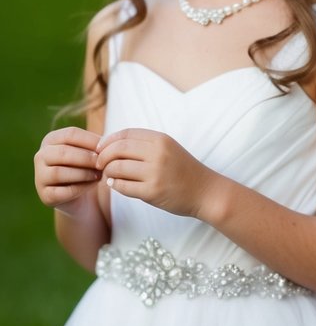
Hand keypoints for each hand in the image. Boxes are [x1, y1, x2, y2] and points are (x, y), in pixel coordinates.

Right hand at [35, 127, 101, 212]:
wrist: (81, 195)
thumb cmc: (86, 167)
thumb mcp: (90, 152)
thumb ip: (95, 145)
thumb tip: (105, 143)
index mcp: (51, 140)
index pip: (70, 134)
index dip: (90, 140)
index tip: (106, 147)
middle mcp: (41, 156)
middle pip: (63, 152)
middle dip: (86, 158)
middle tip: (102, 163)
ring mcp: (40, 176)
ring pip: (59, 172)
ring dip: (83, 173)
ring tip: (99, 175)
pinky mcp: (45, 195)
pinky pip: (62, 191)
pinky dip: (80, 188)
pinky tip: (92, 185)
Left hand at [96, 128, 212, 217]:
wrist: (205, 191)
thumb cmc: (183, 170)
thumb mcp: (168, 149)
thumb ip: (144, 145)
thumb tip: (110, 145)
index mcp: (161, 140)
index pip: (125, 134)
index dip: (108, 140)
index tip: (100, 149)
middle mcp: (158, 153)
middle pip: (118, 149)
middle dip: (103, 157)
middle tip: (99, 164)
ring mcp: (155, 173)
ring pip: (117, 168)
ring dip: (108, 172)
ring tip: (109, 175)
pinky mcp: (152, 192)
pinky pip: (123, 187)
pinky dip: (115, 185)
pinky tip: (116, 184)